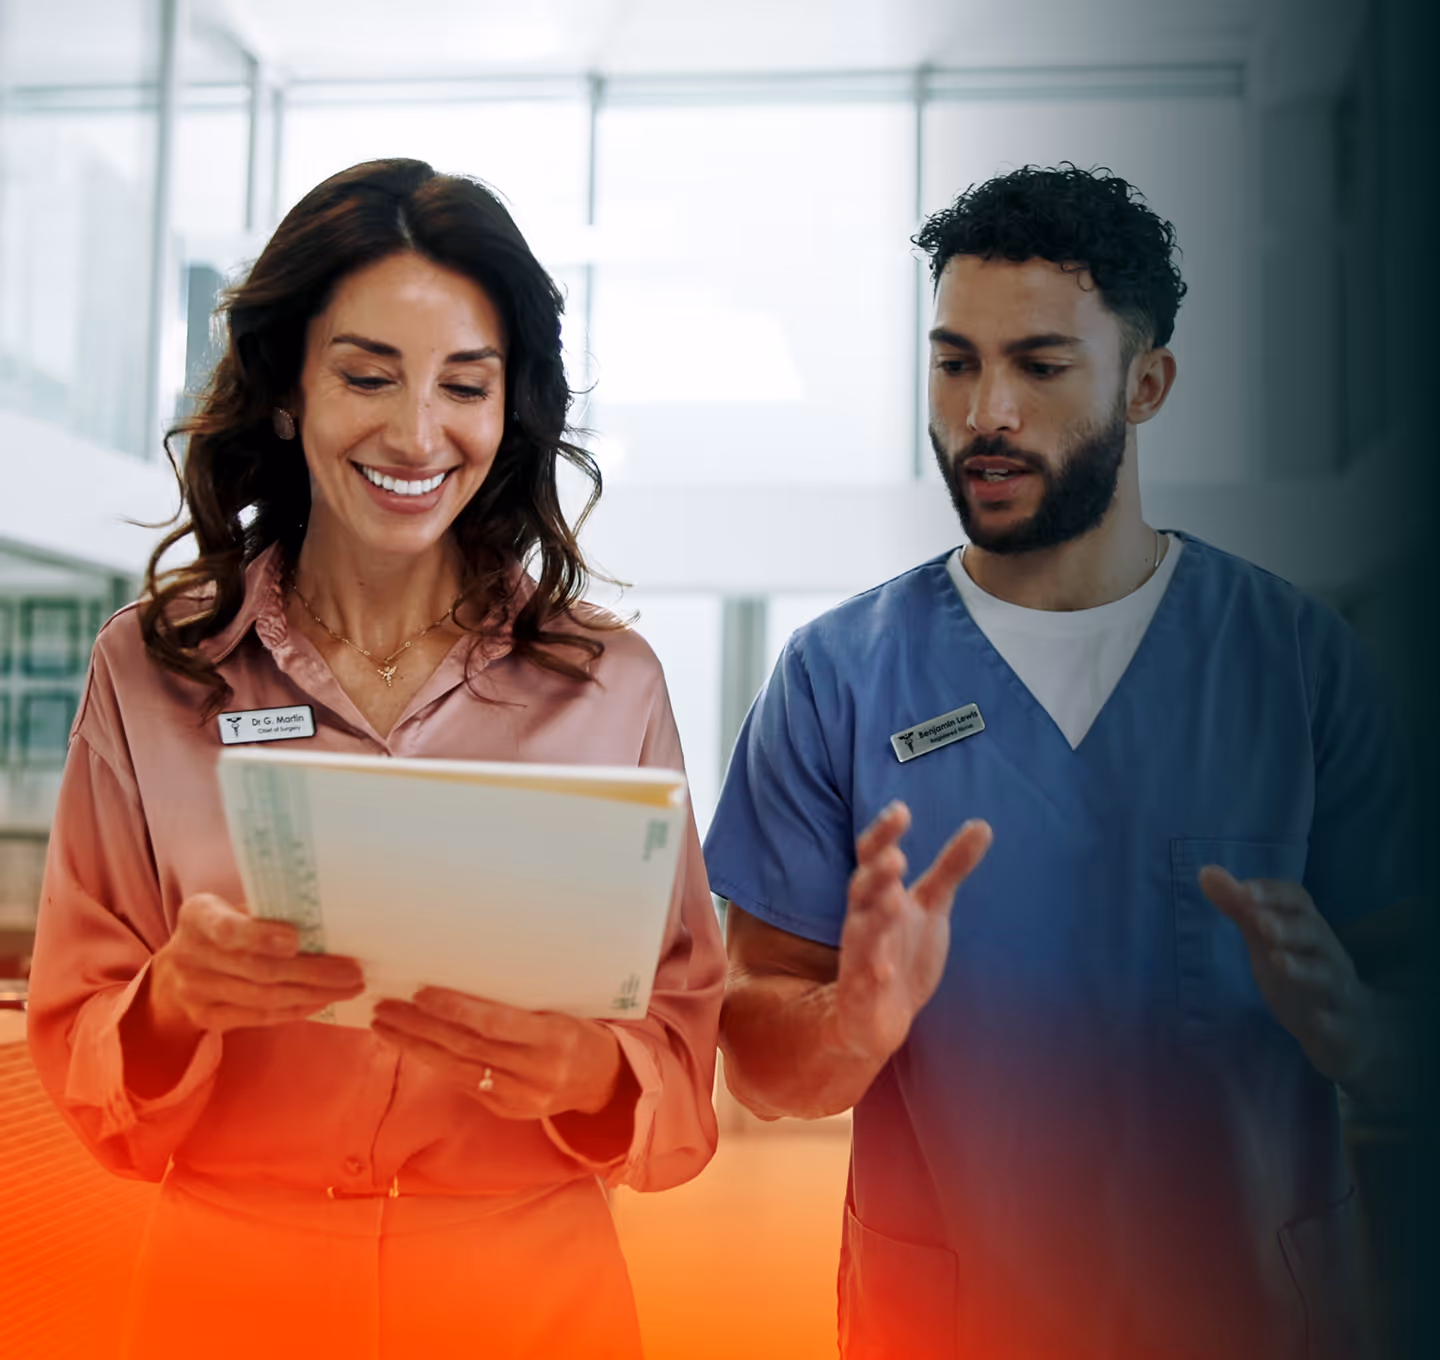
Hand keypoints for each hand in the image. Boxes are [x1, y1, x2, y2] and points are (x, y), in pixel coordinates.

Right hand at [148, 893, 365, 1042]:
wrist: (174, 973)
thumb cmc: (221, 928)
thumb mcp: (231, 908)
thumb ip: (266, 912)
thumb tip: (325, 920)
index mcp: (198, 916)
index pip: (227, 928)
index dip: (261, 936)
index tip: (296, 939)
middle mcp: (189, 954)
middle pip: (257, 969)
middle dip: (311, 971)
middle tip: (351, 971)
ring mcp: (195, 991)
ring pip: (263, 997)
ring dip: (313, 994)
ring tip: (347, 987)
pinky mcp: (206, 1018)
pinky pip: (259, 1017)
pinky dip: (296, 1010)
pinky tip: (322, 1001)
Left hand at [371, 988, 627, 1120]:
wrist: (604, 1078)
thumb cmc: (580, 1027)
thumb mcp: (563, 1007)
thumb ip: (522, 1001)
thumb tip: (466, 970)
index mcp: (555, 1037)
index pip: (495, 1023)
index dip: (456, 1008)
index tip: (421, 992)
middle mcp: (536, 1071)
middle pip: (467, 1048)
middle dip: (421, 1027)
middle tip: (386, 1006)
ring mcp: (521, 1096)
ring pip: (457, 1070)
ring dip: (416, 1046)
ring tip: (386, 1025)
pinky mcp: (508, 1110)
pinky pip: (465, 1084)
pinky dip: (436, 1063)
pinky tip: (413, 1046)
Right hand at [833, 802, 992, 1064]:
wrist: (881, 1015)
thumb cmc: (904, 951)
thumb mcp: (932, 904)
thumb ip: (951, 866)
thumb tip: (983, 824)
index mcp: (879, 894)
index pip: (873, 856)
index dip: (883, 833)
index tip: (901, 810)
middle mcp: (864, 918)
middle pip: (862, 888)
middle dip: (877, 873)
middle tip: (897, 857)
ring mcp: (861, 954)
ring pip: (862, 930)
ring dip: (875, 916)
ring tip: (892, 900)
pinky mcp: (862, 990)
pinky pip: (864, 979)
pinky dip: (872, 972)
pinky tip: (884, 970)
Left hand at [1198, 867, 1378, 1084]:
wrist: (1346, 1029)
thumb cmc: (1298, 974)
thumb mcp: (1266, 940)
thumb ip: (1240, 908)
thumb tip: (1205, 871)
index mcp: (1309, 930)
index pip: (1299, 902)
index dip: (1275, 894)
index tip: (1245, 890)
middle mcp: (1329, 956)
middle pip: (1316, 934)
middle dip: (1289, 927)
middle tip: (1261, 924)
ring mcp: (1340, 992)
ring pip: (1329, 976)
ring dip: (1305, 968)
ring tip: (1278, 961)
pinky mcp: (1345, 1029)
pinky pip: (1342, 1023)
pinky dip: (1330, 1021)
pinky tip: (1317, 1020)